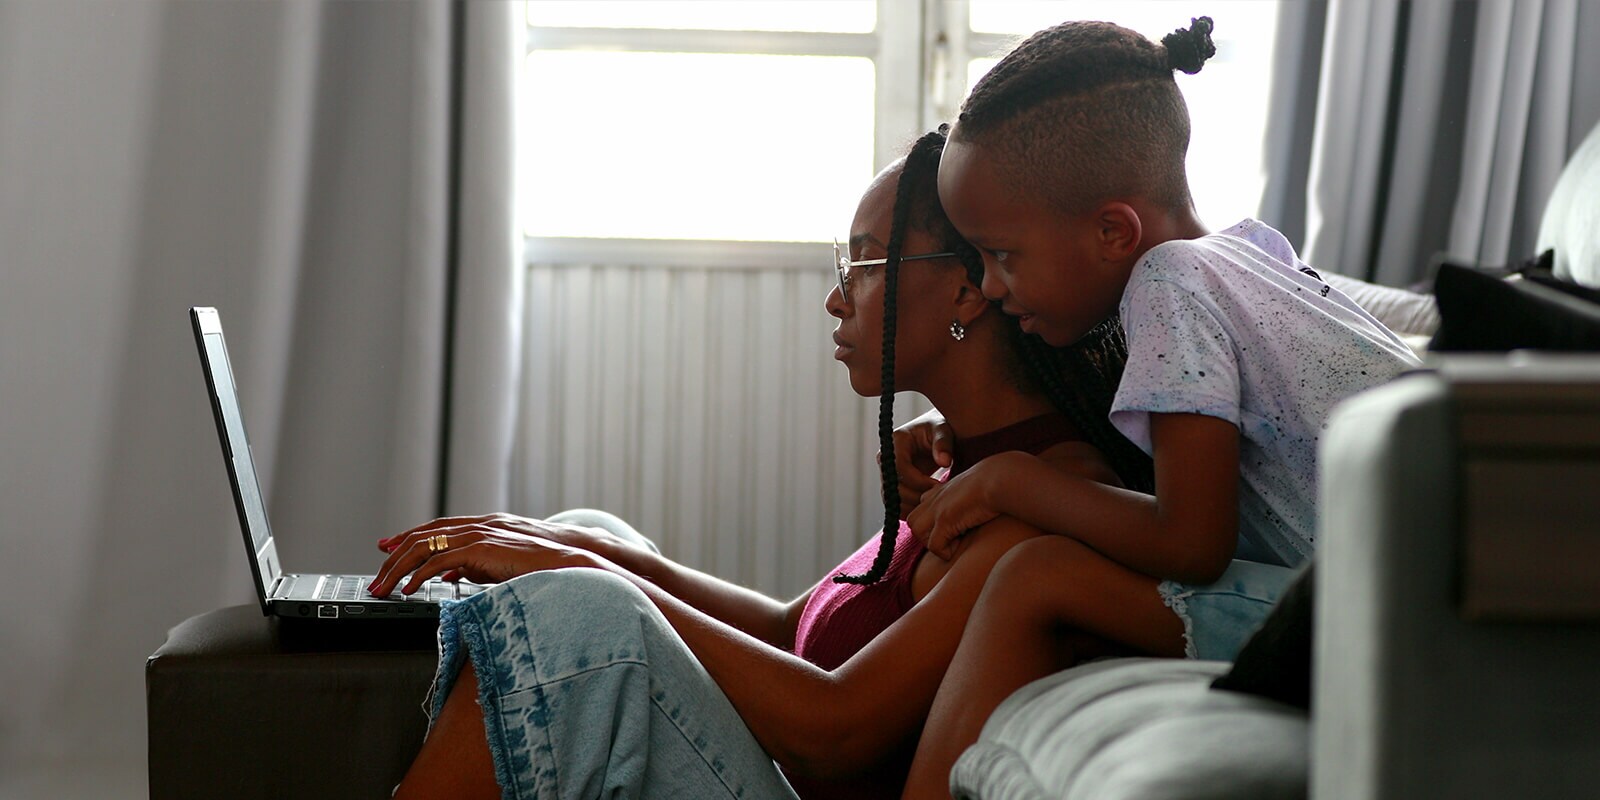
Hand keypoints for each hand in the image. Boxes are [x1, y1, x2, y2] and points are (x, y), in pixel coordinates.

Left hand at [369, 514, 614, 595]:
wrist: (567, 562)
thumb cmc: (539, 566)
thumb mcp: (498, 565)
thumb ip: (473, 565)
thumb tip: (450, 574)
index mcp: (480, 528)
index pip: (434, 530)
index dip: (407, 539)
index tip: (386, 550)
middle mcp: (475, 527)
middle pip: (422, 537)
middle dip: (394, 556)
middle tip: (378, 576)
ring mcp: (477, 535)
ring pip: (424, 547)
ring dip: (399, 568)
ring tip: (385, 587)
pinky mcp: (481, 549)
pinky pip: (439, 561)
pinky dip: (420, 575)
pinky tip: (410, 589)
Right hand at [888, 410, 955, 513]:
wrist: (935, 435)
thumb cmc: (939, 429)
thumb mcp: (944, 430)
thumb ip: (944, 444)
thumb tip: (944, 461)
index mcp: (896, 442)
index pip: (900, 467)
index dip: (918, 481)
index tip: (938, 487)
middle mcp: (886, 458)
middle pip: (892, 486)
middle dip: (915, 496)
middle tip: (937, 501)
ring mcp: (886, 473)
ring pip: (891, 498)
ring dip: (911, 506)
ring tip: (933, 508)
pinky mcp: (892, 485)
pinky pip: (894, 504)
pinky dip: (908, 511)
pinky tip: (925, 512)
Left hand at [906, 454, 1019, 558]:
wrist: (1003, 479)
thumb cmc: (998, 485)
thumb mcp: (976, 490)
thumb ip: (965, 499)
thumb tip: (971, 511)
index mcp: (942, 490)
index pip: (922, 507)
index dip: (933, 522)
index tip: (954, 526)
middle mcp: (936, 497)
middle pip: (913, 521)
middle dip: (927, 534)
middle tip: (950, 537)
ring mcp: (938, 507)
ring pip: (917, 532)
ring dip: (934, 543)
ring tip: (955, 540)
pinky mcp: (945, 519)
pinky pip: (934, 546)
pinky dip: (946, 551)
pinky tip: (962, 544)